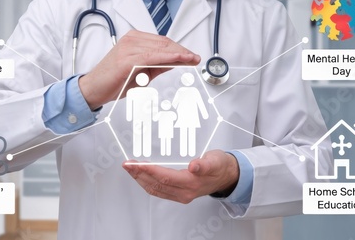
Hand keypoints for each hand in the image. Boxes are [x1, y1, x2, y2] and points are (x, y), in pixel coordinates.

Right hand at [79, 30, 200, 109]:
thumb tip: (176, 62)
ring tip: (191, 60)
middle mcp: (131, 40)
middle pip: (164, 43)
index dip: (180, 48)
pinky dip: (168, 58)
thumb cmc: (113, 81)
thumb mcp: (141, 72)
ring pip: (161, 48)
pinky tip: (179, 60)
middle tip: (195, 58)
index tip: (192, 56)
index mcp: (134, 39)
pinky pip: (152, 57)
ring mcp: (128, 48)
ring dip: (179, 54)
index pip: (162, 41)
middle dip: (182, 51)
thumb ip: (158, 65)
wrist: (92, 89)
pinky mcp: (127, 60)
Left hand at [122, 150, 238, 203]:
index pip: (165, 177)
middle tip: (127, 164)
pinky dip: (147, 183)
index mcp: (191, 183)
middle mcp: (184, 192)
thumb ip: (205, 164)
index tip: (136, 164)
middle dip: (139, 174)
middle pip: (156, 184)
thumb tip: (194, 166)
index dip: (148, 170)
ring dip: (140, 179)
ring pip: (155, 189)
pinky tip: (141, 176)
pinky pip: (158, 190)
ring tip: (130, 169)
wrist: (227, 176)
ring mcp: (181, 194)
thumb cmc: (220, 166)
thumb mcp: (215, 161)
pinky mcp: (178, 193)